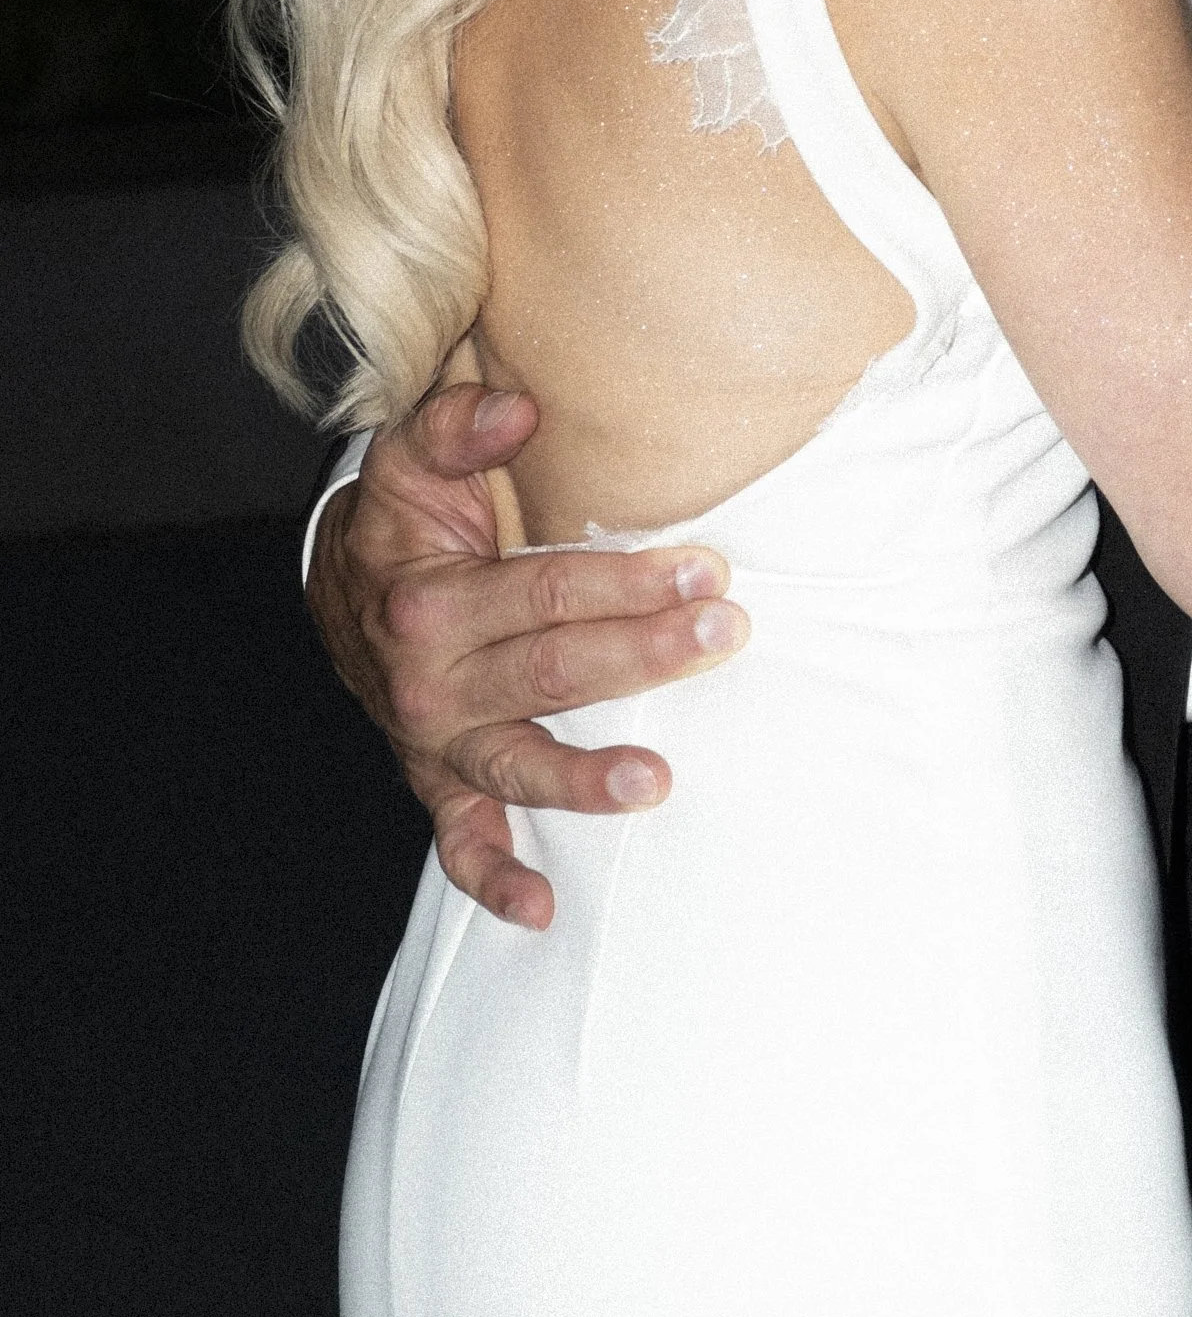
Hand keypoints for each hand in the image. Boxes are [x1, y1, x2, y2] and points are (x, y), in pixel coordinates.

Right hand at [306, 380, 749, 931]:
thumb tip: (518, 407)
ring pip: (516, 763)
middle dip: (644, 653)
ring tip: (654, 780)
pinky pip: (459, 841)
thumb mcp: (409, 457)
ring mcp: (434, 741)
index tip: (705, 569)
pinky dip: (494, 878)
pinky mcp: (437, 782)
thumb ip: (457, 425)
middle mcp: (429, 680)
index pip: (546, 590)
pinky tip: (543, 910)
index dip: (627, 580)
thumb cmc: (402, 521)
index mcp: (429, 600)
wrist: (341, 593)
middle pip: (551, 672)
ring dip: (584, 777)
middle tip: (725, 632)